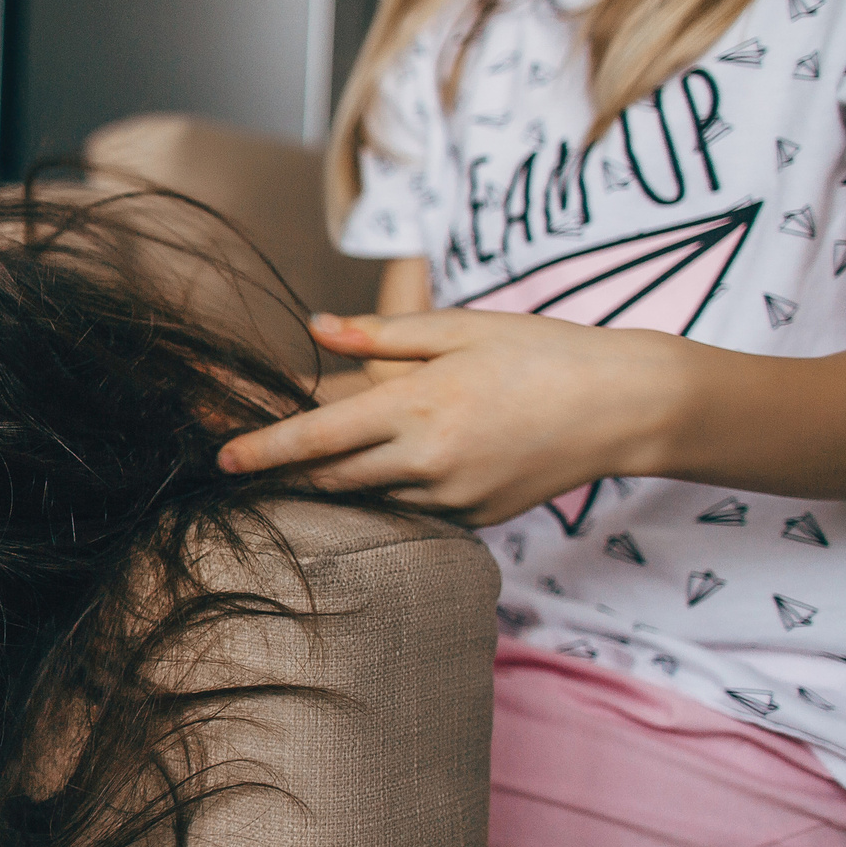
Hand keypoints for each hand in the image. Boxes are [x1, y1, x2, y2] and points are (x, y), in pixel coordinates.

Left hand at [215, 309, 687, 526]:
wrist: (624, 405)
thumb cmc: (540, 353)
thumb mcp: (459, 330)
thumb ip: (381, 336)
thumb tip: (315, 329)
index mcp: (418, 405)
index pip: (318, 437)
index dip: (263, 450)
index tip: (221, 460)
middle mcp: (429, 458)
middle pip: (329, 478)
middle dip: (280, 476)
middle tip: (241, 468)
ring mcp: (453, 495)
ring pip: (366, 498)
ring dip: (331, 486)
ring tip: (298, 470)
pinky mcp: (475, 517)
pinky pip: (410, 510)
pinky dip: (386, 494)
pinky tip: (383, 474)